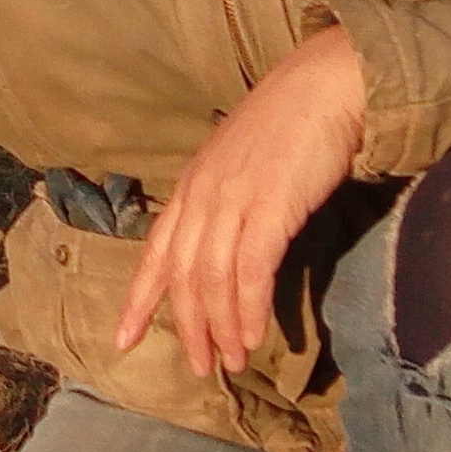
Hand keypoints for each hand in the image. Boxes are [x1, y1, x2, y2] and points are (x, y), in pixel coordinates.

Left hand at [118, 24, 370, 379]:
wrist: (327, 84)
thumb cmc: (292, 122)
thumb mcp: (242, 163)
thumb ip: (228, 200)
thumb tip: (230, 246)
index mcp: (191, 185)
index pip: (156, 252)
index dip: (139, 299)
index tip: (123, 339)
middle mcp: (202, 195)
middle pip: (182, 275)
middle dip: (186, 327)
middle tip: (200, 366)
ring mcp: (232, 200)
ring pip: (211, 280)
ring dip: (220, 328)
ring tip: (232, 360)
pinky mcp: (269, 208)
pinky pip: (249, 272)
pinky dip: (247, 309)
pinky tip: (253, 335)